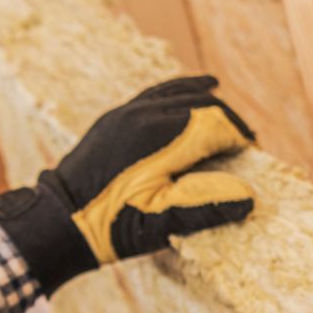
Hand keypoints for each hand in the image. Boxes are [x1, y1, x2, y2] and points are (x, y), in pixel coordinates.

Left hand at [0, 75, 255, 293]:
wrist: (60, 219)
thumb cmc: (113, 226)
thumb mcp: (162, 223)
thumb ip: (206, 206)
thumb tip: (249, 197)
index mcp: (159, 137)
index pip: (215, 124)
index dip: (238, 137)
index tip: (253, 154)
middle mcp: (144, 115)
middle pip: (201, 104)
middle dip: (228, 121)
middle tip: (247, 143)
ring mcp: (127, 112)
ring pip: (179, 92)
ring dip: (209, 102)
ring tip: (230, 117)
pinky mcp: (116, 117)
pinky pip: (158, 93)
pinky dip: (183, 89)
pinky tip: (200, 87)